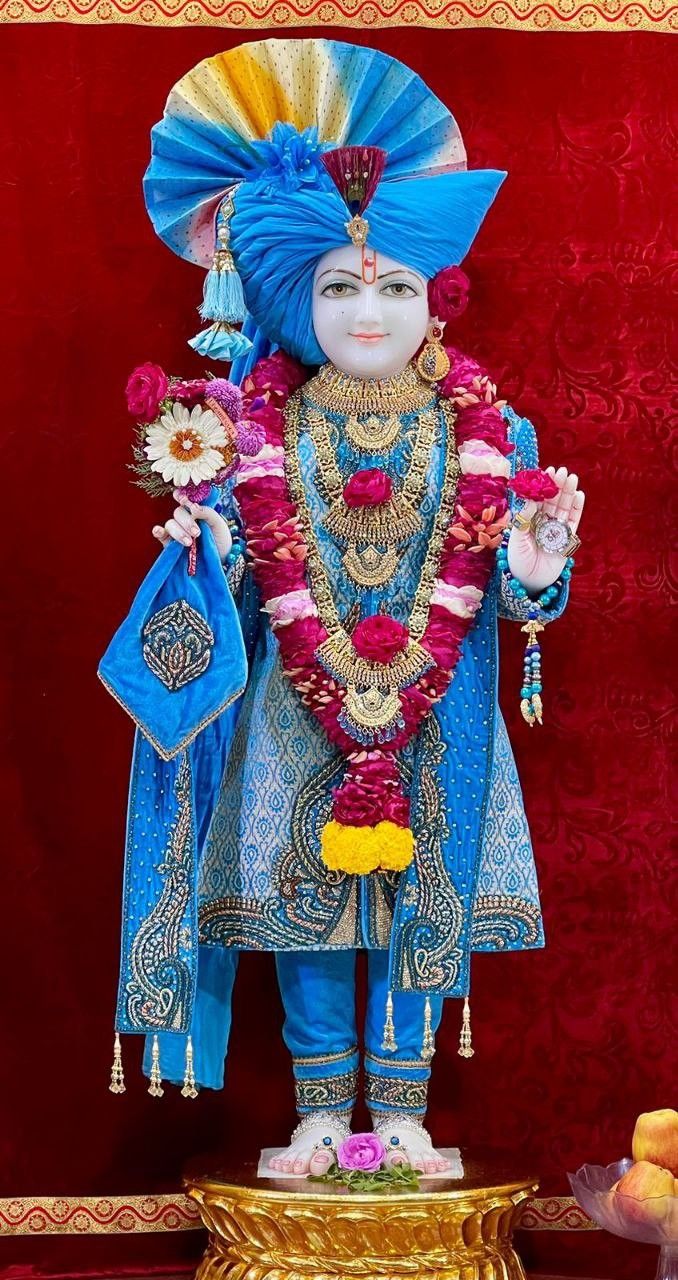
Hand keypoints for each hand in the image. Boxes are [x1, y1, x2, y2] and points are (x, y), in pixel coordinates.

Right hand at [152, 491, 232, 561]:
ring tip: (189, 543)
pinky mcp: (171, 544)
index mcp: (196, 511)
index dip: (181, 497)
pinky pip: (162, 535)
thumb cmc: (220, 539)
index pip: (184, 499)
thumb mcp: (219, 524)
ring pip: (170, 524)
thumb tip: (193, 506)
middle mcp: (184, 520)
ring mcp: (177, 532)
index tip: (183, 499)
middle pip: (178, 513)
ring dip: (179, 532)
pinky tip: (158, 530)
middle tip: (197, 533)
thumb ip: (207, 512)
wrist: (220, 560)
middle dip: (187, 522)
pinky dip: (158, 532)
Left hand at [507, 466, 584, 593]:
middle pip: (553, 501)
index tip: (547, 472)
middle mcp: (544, 523)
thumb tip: (532, 500)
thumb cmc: (518, 561)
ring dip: (568, 493)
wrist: (530, 582)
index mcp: (530, 520)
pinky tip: (579, 495)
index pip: (538, 499)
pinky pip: (573, 521)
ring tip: (572, 478)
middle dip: (558, 485)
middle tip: (562, 470)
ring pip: (564, 508)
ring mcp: (556, 530)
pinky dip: (577, 508)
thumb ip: (524, 520)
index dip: (543, 486)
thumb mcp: (517, 539)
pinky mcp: (567, 539)